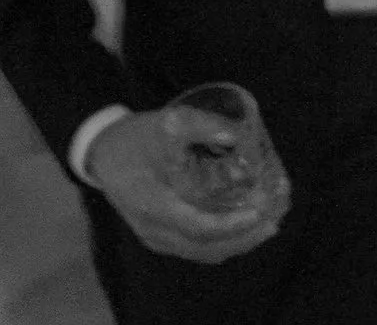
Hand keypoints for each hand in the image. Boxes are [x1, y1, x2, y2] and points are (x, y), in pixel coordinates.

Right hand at [87, 107, 287, 263]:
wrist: (101, 154)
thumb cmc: (133, 139)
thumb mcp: (162, 123)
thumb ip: (197, 125)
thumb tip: (235, 136)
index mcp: (152, 204)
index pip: (198, 226)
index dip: (232, 224)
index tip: (260, 211)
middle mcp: (155, 230)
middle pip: (208, 246)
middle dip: (246, 235)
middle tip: (275, 216)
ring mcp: (157, 239)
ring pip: (205, 251)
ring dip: (239, 241)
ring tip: (268, 221)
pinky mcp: (161, 239)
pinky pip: (198, 248)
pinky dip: (224, 240)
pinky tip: (244, 226)